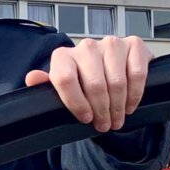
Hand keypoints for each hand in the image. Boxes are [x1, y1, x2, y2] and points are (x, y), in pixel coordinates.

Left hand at [25, 36, 152, 131]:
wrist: (110, 69)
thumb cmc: (81, 82)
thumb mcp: (60, 88)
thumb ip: (45, 85)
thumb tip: (32, 77)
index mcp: (62, 56)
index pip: (65, 79)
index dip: (76, 103)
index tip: (85, 119)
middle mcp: (86, 46)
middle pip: (94, 84)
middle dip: (101, 111)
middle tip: (104, 125)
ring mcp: (111, 43)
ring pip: (116, 82)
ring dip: (117, 106)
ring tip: (116, 120)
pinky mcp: (134, 44)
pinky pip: (136, 74)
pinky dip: (134, 94)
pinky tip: (129, 106)